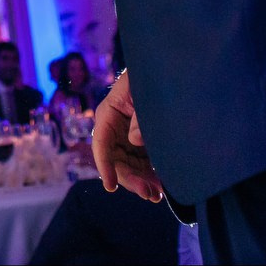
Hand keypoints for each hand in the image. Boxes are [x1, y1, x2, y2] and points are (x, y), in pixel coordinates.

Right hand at [91, 72, 164, 202]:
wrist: (164, 71)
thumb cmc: (149, 78)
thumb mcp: (142, 92)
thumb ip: (139, 116)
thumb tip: (135, 139)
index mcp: (108, 114)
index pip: (101, 144)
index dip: (104, 167)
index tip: (110, 187)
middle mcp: (113, 129)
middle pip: (115, 161)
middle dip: (130, 180)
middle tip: (149, 193)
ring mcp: (126, 137)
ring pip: (127, 166)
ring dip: (140, 181)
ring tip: (156, 194)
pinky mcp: (139, 142)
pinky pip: (140, 163)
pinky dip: (148, 176)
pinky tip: (160, 186)